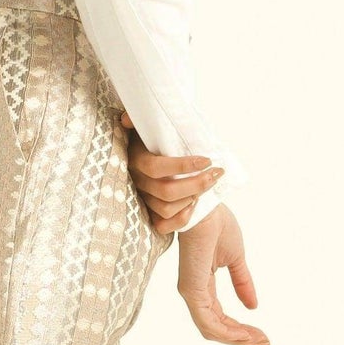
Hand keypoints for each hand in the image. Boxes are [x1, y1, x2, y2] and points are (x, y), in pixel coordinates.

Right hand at [115, 111, 223, 234]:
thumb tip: (126, 119)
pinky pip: (162, 225)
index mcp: (135, 159)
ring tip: (208, 184)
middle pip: (166, 191)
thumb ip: (137, 120)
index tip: (207, 160)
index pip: (156, 168)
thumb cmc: (151, 138)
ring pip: (166, 208)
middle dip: (197, 183)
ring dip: (192, 198)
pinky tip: (194, 205)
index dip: (183, 166)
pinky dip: (181, 218)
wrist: (147, 154)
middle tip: (217, 173)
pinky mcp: (148, 212)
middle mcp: (137, 181)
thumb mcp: (144, 126)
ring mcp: (142, 198)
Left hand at [173, 202, 269, 344]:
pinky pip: (209, 322)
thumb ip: (242, 283)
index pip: (219, 318)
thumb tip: (253, 306)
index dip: (240, 330)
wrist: (207, 208)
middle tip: (265, 343)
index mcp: (202, 286)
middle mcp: (194, 293)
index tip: (262, 335)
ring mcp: (191, 293)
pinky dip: (228, 332)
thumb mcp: (235, 259)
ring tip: (260, 340)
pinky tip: (245, 334)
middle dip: (242, 339)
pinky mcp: (192, 291)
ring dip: (238, 339)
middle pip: (216, 329)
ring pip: (213, 331)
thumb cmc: (216, 225)